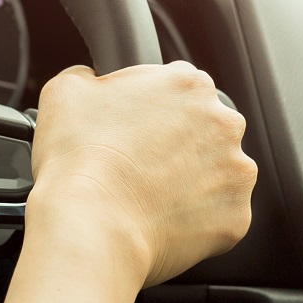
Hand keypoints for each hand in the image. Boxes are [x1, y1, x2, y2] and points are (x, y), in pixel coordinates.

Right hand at [0, 61, 255, 302]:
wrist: (92, 226)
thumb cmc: (79, 159)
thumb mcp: (65, 91)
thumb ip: (88, 76)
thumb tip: (90, 80)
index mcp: (189, 84)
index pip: (179, 87)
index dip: (153, 108)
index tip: (135, 128)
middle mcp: (224, 123)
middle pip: (207, 128)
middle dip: (181, 143)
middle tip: (142, 164)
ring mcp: (235, 172)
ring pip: (218, 172)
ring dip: (195, 180)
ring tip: (152, 196)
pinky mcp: (236, 217)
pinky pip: (220, 216)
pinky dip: (198, 220)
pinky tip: (164, 221)